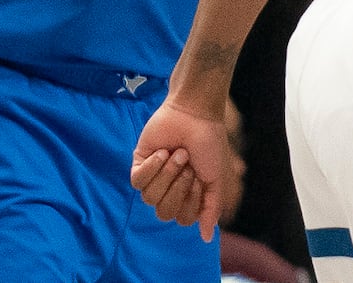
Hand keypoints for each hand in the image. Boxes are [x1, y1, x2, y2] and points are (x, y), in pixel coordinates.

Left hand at [130, 99, 227, 240]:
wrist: (195, 114)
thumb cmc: (208, 143)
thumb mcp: (215, 178)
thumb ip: (211, 209)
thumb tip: (206, 238)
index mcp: (187, 196)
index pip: (182, 219)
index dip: (190, 201)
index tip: (199, 177)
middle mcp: (169, 189)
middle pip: (163, 212)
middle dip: (178, 187)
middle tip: (188, 163)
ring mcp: (153, 177)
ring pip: (149, 198)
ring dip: (167, 174)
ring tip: (177, 154)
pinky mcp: (140, 162)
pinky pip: (137, 181)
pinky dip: (152, 167)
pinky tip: (162, 151)